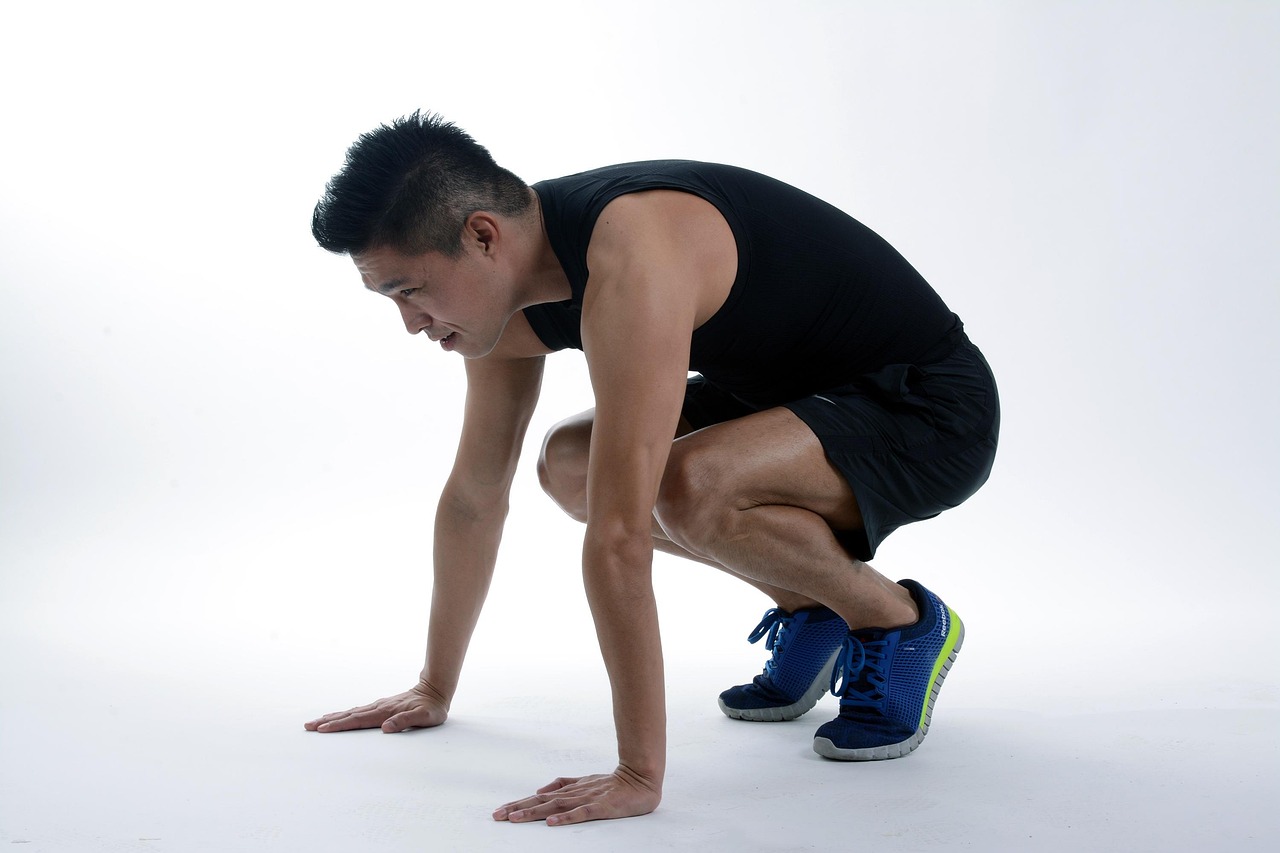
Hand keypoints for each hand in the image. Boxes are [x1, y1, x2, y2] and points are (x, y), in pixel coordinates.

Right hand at [304, 679, 447, 732]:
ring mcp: (378, 706)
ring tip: (316, 722)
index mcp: (385, 712)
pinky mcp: (380, 707)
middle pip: (348, 715)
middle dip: (328, 721)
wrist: (435, 690)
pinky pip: (357, 712)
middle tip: (308, 726)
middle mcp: (378, 708)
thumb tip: (385, 728)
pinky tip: (338, 716)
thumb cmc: (432, 708)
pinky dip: (344, 714)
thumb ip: (405, 721)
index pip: (357, 720)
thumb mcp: (424, 717)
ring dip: (333, 717)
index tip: (322, 729)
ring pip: (351, 712)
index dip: (339, 726)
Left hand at [492, 766, 661, 825]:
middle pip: (541, 801)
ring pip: (555, 806)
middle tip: (496, 816)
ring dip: (534, 812)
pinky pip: (581, 813)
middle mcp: (574, 793)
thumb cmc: (613, 783)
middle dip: (518, 808)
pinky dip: (565, 818)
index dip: (518, 803)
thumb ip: (564, 784)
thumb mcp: (585, 782)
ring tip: (515, 818)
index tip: (499, 811)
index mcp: (569, 789)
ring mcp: (587, 798)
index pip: (538, 797)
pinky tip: (551, 823)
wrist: (641, 778)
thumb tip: (541, 788)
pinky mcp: (601, 807)